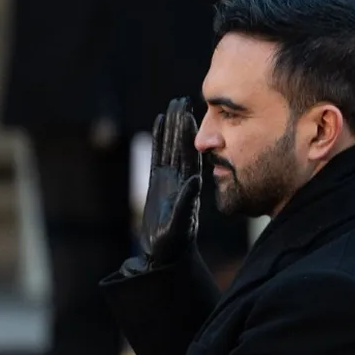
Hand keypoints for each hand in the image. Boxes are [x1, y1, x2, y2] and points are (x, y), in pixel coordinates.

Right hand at [141, 97, 201, 267]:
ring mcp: (169, 179)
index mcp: (187, 185)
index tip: (188, 113)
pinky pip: (158, 156)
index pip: (188, 153)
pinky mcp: (158, 183)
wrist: (166, 255)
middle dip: (180, 123)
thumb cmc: (173, 244)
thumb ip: (187, 201)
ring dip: (171, 127)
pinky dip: (158, 140)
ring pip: (169, 147)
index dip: (188, 133)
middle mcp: (180, 178)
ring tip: (171, 106)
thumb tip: (197, 178)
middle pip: (180, 144)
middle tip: (181, 99)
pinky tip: (159, 124)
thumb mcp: (181, 224)